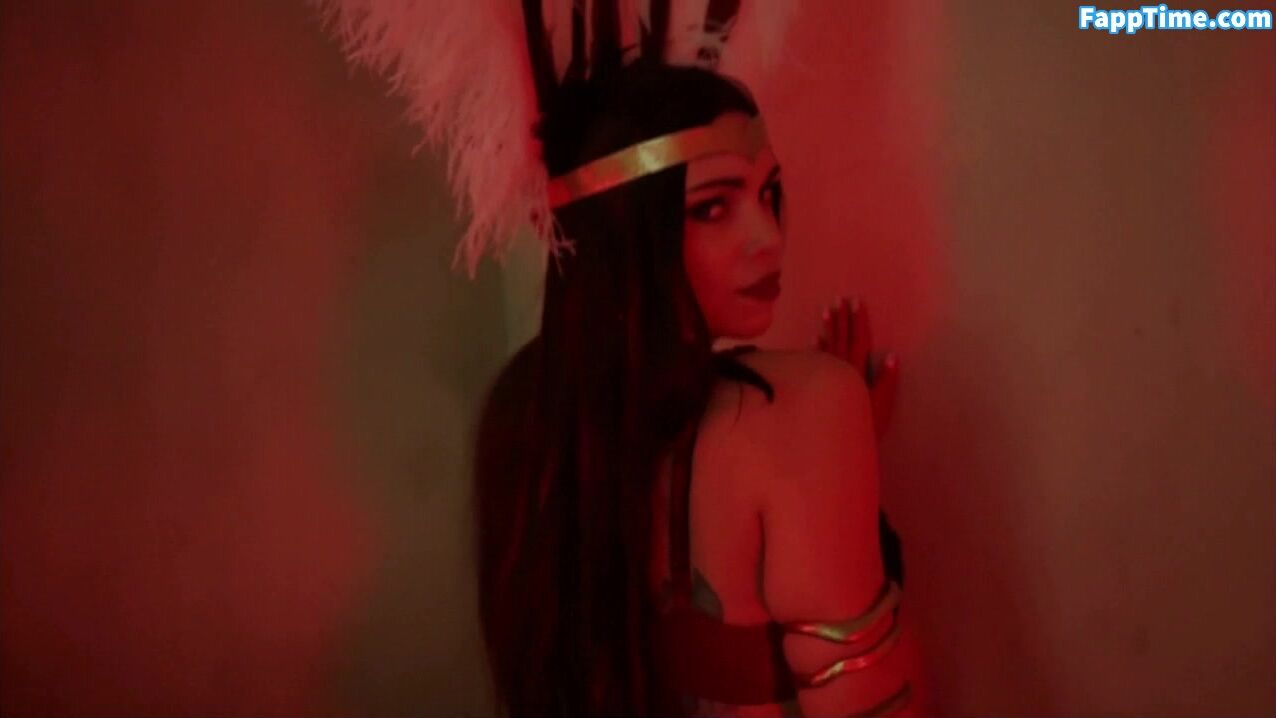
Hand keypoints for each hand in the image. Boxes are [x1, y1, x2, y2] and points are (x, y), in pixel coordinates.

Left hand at [815, 296, 899, 439]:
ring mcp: (827, 375)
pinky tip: (815, 338)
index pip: (858, 339)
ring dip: (828, 327)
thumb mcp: (880, 404)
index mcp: (857, 370)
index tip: (857, 302)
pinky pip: (816, 360)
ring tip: (826, 310)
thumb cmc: (865, 425)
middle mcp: (840, 369)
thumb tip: (891, 356)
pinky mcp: (817, 384)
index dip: (858, 320)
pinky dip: (817, 348)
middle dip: (842, 318)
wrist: (838, 444)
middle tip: (840, 298)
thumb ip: (886, 380)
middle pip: (841, 338)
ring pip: (827, 345)